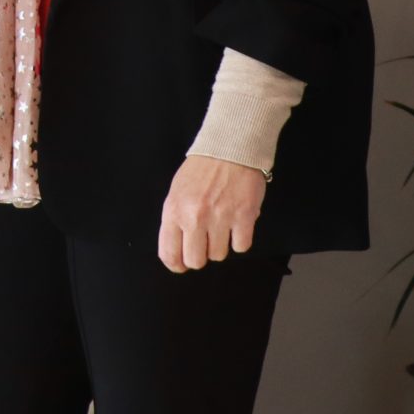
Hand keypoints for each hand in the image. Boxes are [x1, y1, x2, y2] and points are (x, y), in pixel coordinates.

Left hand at [157, 155, 267, 271]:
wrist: (230, 149)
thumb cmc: (202, 170)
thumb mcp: (176, 192)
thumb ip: (175, 220)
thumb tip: (177, 250)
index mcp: (174, 211)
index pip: (169, 253)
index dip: (176, 265)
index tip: (182, 265)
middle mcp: (195, 217)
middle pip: (196, 261)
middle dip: (200, 255)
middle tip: (205, 242)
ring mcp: (220, 218)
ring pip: (219, 255)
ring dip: (221, 244)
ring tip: (222, 224)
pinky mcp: (244, 217)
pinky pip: (241, 247)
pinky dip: (240, 239)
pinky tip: (237, 222)